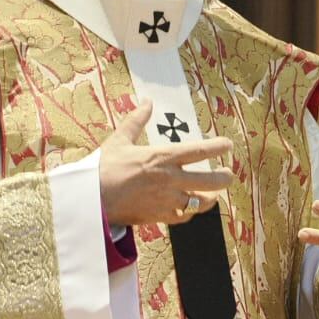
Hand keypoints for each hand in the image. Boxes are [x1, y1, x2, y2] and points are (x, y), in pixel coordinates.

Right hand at [97, 99, 232, 226]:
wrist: (90, 200)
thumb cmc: (103, 168)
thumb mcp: (119, 140)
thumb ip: (136, 120)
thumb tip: (146, 101)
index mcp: (163, 157)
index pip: (200, 151)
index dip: (218, 147)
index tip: (228, 145)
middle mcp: (170, 179)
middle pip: (210, 181)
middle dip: (224, 178)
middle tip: (229, 174)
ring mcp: (166, 200)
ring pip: (200, 202)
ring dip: (210, 198)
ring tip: (214, 194)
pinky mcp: (159, 217)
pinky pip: (183, 216)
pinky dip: (189, 212)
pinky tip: (190, 208)